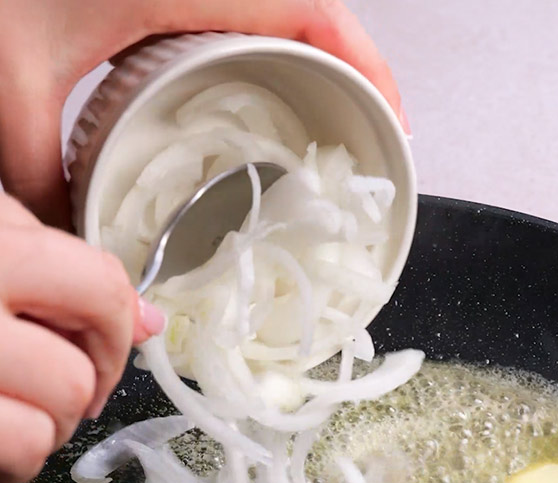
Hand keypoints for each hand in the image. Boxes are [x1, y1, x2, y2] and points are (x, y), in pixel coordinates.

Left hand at [0, 0, 406, 226]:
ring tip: (326, 108)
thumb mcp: (8, 96)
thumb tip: (77, 253)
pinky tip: (253, 74)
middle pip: (303, 1)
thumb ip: (42, 184)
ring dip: (311, 46)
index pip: (304, 8)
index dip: (363, 64)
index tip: (389, 120)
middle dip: (350, 61)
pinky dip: (264, 32)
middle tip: (365, 126)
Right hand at [0, 194, 164, 482]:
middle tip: (39, 384)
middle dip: (76, 388)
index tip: (98, 347)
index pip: (99, 286)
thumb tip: (154, 323)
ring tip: (5, 406)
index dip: (115, 327)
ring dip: (45, 425)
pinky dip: (15, 459)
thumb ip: (63, 271)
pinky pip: (24, 450)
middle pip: (82, 370)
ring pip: (60, 414)